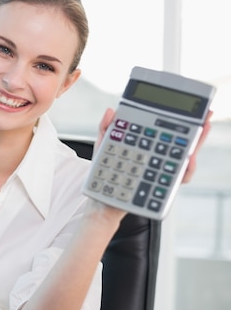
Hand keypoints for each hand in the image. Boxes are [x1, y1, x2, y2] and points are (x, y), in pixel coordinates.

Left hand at [96, 108, 212, 184]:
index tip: (194, 112)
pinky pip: (179, 179)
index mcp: (148, 147)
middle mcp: (159, 160)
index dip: (183, 122)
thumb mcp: (104, 146)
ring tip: (198, 136)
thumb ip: (106, 128)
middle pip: (183, 144)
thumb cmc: (105, 171)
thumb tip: (112, 111)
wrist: (103, 198)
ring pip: (185, 161)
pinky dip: (186, 170)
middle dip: (197, 132)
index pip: (169, 133)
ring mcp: (162, 173)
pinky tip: (187, 161)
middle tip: (205, 120)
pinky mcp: (162, 186)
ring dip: (195, 148)